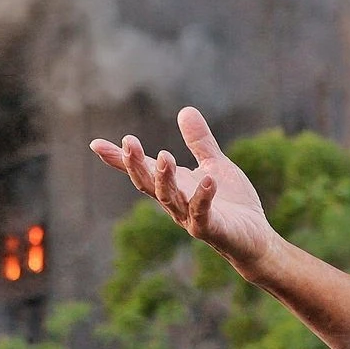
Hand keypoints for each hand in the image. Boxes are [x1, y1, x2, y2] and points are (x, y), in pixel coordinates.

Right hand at [88, 107, 277, 271]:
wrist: (254, 238)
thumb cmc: (232, 203)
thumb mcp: (214, 165)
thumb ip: (199, 142)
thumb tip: (185, 110)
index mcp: (174, 186)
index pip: (142, 171)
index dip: (118, 160)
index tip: (95, 144)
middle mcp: (176, 203)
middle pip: (148, 184)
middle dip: (136, 165)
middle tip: (128, 142)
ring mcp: (191, 218)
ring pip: (169, 199)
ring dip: (164, 178)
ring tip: (165, 155)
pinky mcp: (212, 229)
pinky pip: (202, 214)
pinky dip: (203, 197)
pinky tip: (209, 180)